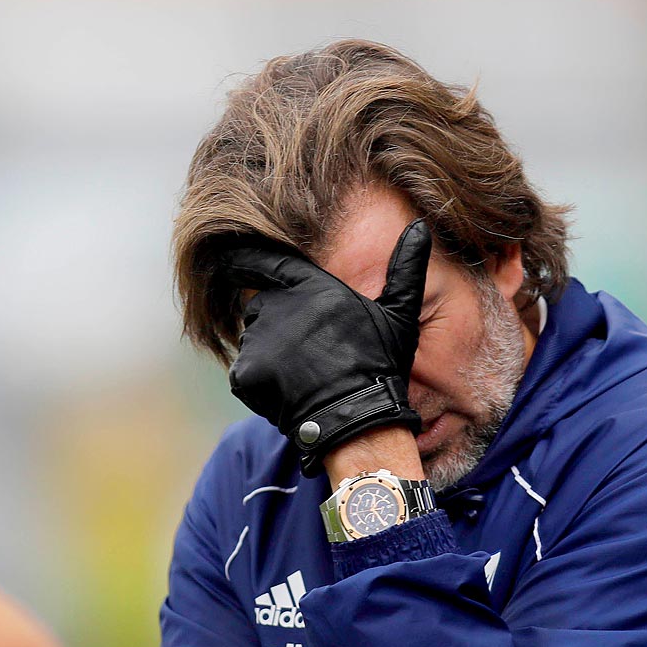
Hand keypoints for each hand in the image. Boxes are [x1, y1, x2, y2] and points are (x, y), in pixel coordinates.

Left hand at [218, 220, 430, 475]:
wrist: (358, 419)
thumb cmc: (380, 367)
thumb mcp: (400, 316)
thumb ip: (405, 268)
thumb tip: (420, 226)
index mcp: (312, 287)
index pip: (267, 263)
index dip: (245, 260)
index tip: (226, 257)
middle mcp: (280, 306)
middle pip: (261, 306)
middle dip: (277, 324)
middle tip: (308, 354)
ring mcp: (260, 340)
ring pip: (254, 340)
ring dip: (270, 355)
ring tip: (303, 378)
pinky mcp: (246, 372)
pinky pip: (245, 373)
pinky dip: (260, 385)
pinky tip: (288, 395)